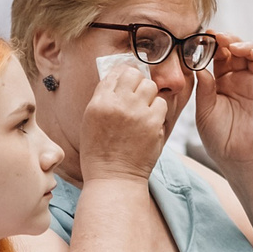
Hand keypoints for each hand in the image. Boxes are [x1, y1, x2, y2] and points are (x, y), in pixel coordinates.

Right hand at [81, 59, 169, 182]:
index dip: (123, 75)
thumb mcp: (91, 122)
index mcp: (99, 103)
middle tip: (137, 96)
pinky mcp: (153, 124)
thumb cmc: (100, 153)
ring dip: (149, 96)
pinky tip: (150, 122)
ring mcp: (137, 113)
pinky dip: (157, 111)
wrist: (114, 178)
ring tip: (143, 110)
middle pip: (134, 75)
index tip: (127, 80)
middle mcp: (118, 104)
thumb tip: (118, 80)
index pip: (114, 73)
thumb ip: (103, 100)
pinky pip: (161, 104)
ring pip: (150, 86)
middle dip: (137, 82)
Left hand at [193, 36, 252, 168]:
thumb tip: (198, 66)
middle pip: (235, 50)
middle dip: (227, 39)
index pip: (218, 56)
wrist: (236, 157)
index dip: (212, 44)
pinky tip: (251, 53)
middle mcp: (238, 78)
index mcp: (220, 81)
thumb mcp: (204, 110)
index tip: (202, 36)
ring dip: (244, 44)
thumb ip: (204, 88)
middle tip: (217, 36)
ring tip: (232, 45)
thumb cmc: (218, 136)